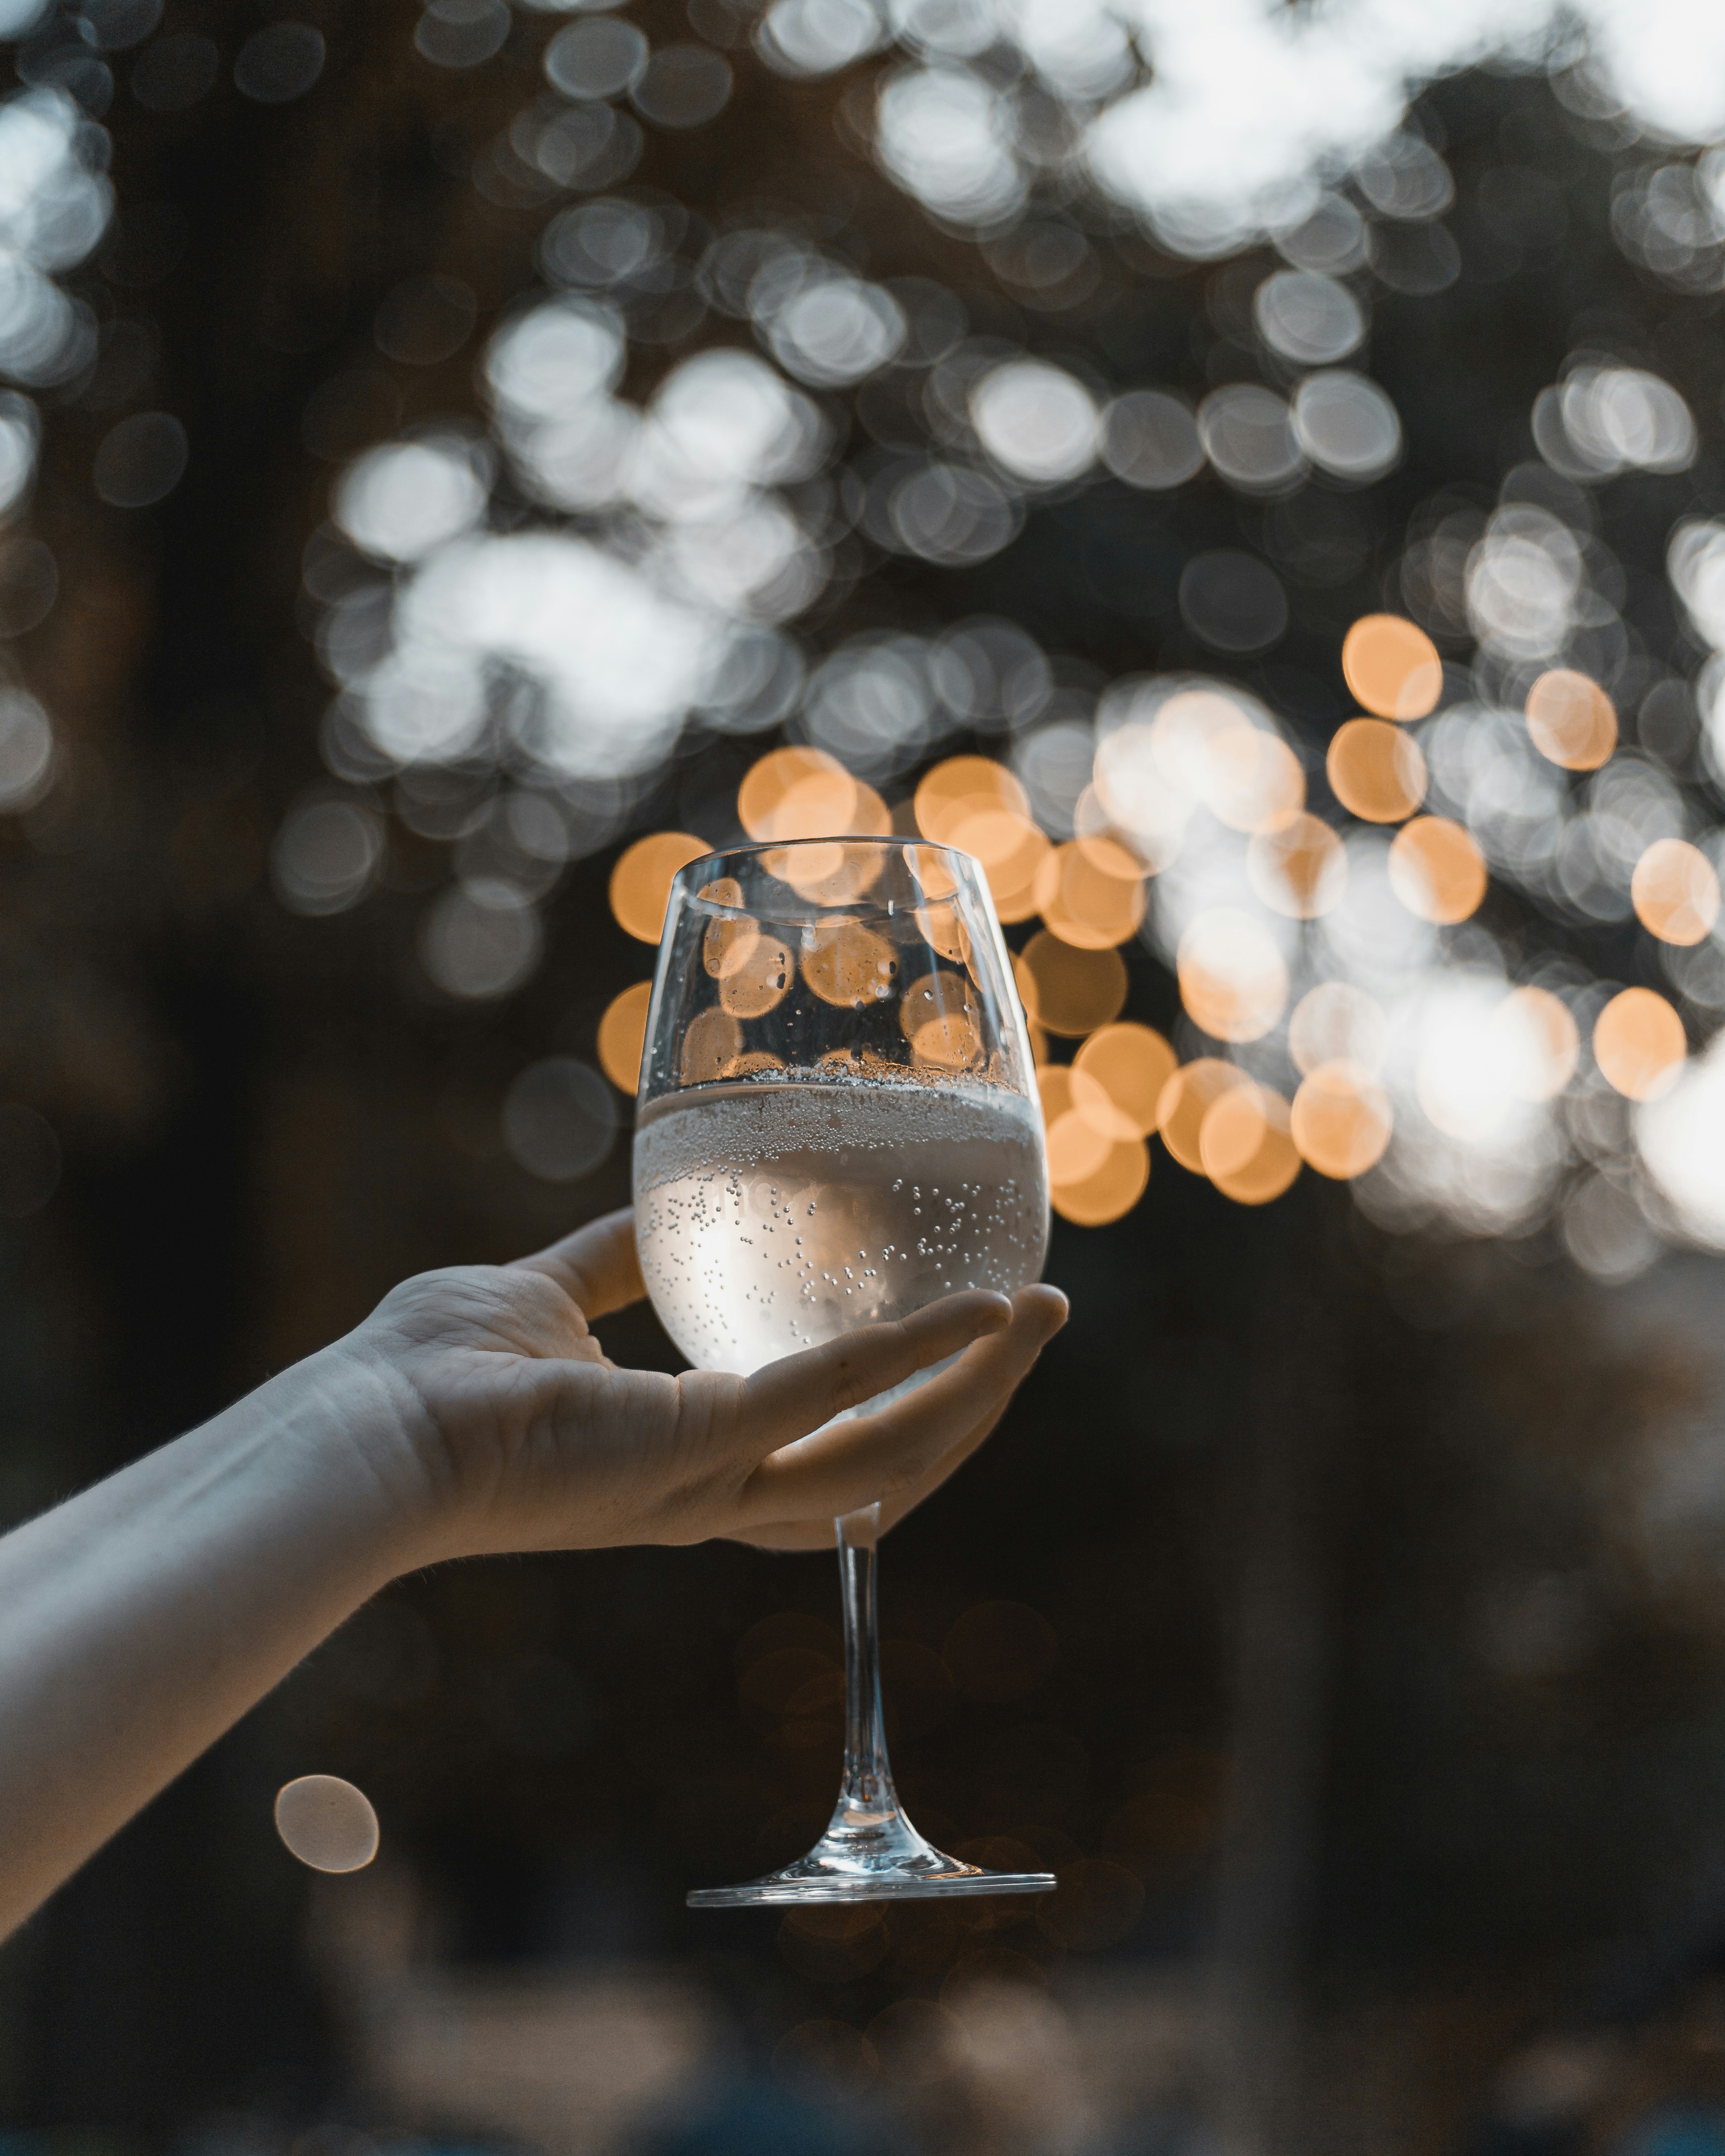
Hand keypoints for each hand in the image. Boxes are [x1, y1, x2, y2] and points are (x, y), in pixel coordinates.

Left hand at [323, 1208, 1067, 1563]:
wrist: (364, 1430)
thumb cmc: (430, 1376)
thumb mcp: (547, 1298)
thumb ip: (612, 1261)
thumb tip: (658, 1207)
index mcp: (689, 1461)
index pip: (832, 1452)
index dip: (910, 1403)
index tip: (969, 1339)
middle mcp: (718, 1488)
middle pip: (891, 1462)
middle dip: (976, 1399)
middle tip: (1041, 1318)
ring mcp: (716, 1477)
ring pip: (893, 1444)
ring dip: (977, 1380)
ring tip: (1041, 1311)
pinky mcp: (702, 1439)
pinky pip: (837, 1390)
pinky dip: (919, 1348)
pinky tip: (984, 1309)